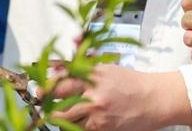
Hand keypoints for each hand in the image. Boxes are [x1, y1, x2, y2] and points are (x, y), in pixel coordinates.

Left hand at [47, 66, 191, 129]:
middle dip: (44, 99)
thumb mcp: (104, 69)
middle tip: (40, 100)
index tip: (36, 84)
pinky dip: (73, 126)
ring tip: (57, 113)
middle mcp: (91, 92)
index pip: (59, 75)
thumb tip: (54, 66)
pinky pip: (78, 129)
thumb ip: (80, 67)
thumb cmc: (130, 83)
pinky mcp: (102, 128)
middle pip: (56, 96)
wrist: (156, 99)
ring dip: (57, 116)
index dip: (44, 81)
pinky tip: (76, 122)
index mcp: (91, 73)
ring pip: (63, 117)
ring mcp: (96, 112)